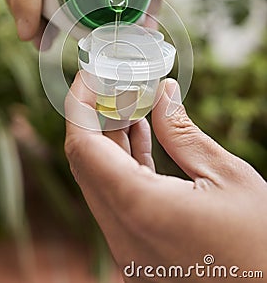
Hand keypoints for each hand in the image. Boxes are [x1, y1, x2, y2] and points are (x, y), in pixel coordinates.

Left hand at [65, 71, 266, 281]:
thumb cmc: (261, 244)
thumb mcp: (227, 177)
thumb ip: (182, 133)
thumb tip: (162, 92)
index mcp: (139, 208)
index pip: (83, 146)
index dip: (81, 104)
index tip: (92, 75)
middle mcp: (122, 234)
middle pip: (87, 162)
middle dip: (95, 117)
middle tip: (116, 85)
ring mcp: (127, 248)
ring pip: (100, 181)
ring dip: (110, 140)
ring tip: (131, 104)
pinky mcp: (139, 254)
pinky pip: (118, 200)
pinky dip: (123, 165)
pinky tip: (139, 138)